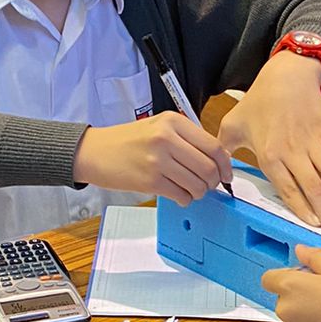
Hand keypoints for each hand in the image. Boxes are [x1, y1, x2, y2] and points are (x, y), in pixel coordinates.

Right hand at [73, 112, 230, 205]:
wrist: (93, 151)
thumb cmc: (126, 141)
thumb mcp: (158, 127)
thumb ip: (186, 139)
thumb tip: (217, 160)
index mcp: (173, 122)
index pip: (214, 146)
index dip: (225, 165)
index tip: (226, 174)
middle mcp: (167, 138)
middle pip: (208, 167)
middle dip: (214, 182)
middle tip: (209, 185)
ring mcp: (158, 160)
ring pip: (197, 184)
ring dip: (199, 192)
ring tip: (191, 190)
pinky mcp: (150, 180)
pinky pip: (181, 195)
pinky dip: (185, 199)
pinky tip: (179, 195)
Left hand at [216, 52, 320, 234]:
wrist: (285, 74)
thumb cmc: (258, 100)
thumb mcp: (232, 125)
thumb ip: (224, 153)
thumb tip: (217, 177)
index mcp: (270, 154)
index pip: (288, 189)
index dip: (302, 209)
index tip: (313, 227)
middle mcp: (293, 150)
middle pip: (313, 187)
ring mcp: (313, 140)